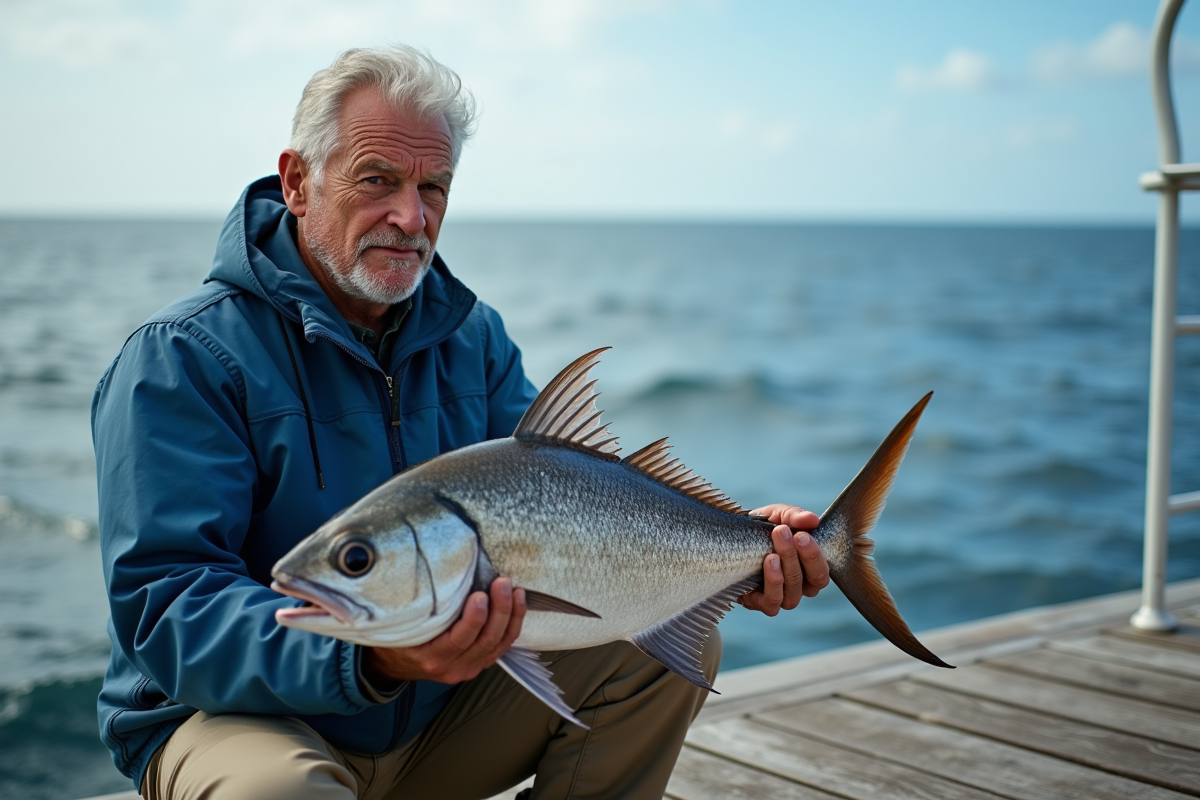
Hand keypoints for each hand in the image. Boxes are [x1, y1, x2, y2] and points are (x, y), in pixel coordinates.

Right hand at [362, 577, 526, 684]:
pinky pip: (502, 647)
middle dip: (499, 610)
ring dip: (511, 615)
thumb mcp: (398, 624)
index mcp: (430, 658)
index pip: (458, 640)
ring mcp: (467, 669)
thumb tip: (430, 575)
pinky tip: (519, 603)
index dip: (473, 619)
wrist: (392, 664)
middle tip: (502, 583)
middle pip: (485, 641)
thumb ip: (416, 608)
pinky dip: (513, 624)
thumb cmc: (396, 637)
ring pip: (498, 645)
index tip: (479, 595)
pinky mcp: (478, 664)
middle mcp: (451, 668)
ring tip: (514, 589)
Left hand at [739, 504, 828, 615]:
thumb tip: (812, 519)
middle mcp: (800, 587)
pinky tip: (768, 564)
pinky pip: (773, 603)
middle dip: (801, 557)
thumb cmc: (764, 528)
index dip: (815, 555)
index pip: (822, 572)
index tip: (801, 534)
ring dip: (786, 569)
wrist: (733, 538)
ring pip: (793, 593)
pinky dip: (773, 584)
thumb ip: (795, 516)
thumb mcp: (778, 516)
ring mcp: (782, 597)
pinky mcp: (761, 603)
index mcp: (810, 569)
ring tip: (773, 553)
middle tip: (784, 533)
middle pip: (812, 582)